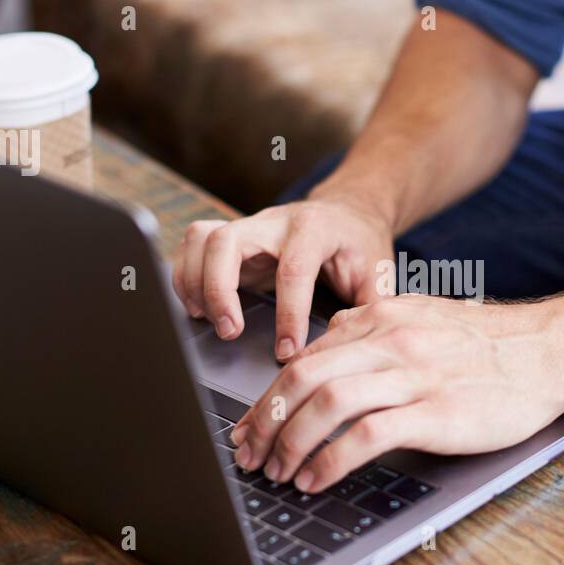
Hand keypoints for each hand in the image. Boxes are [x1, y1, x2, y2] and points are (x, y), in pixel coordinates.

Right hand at [172, 195, 394, 360]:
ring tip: (207, 320)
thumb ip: (369, 307)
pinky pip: (193, 246)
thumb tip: (356, 347)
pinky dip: (186, 277)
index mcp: (315, 228)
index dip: (287, 314)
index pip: (293, 269)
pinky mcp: (233, 239)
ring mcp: (249, 227)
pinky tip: (197, 308)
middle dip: (219, 290)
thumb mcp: (378, 272)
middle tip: (229, 331)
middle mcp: (274, 222)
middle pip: (227, 241)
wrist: (348, 212)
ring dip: (195, 282)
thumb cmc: (360, 245)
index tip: (286, 352)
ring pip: (201, 238)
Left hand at [228, 293, 563, 492]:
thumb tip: (327, 347)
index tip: (250, 429)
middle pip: (301, 377)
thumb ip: (375, 330)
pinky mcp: (435, 411)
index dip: (266, 397)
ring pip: (325, 402)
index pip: (304, 357)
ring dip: (290, 443)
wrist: (552, 350)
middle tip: (249, 456)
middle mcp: (390, 339)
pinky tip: (316, 480)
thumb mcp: (424, 319)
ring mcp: (413, 374)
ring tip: (277, 473)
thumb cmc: (491, 345)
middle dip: (264, 422)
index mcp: (381, 316)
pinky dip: (330, 461)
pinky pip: (366, 435)